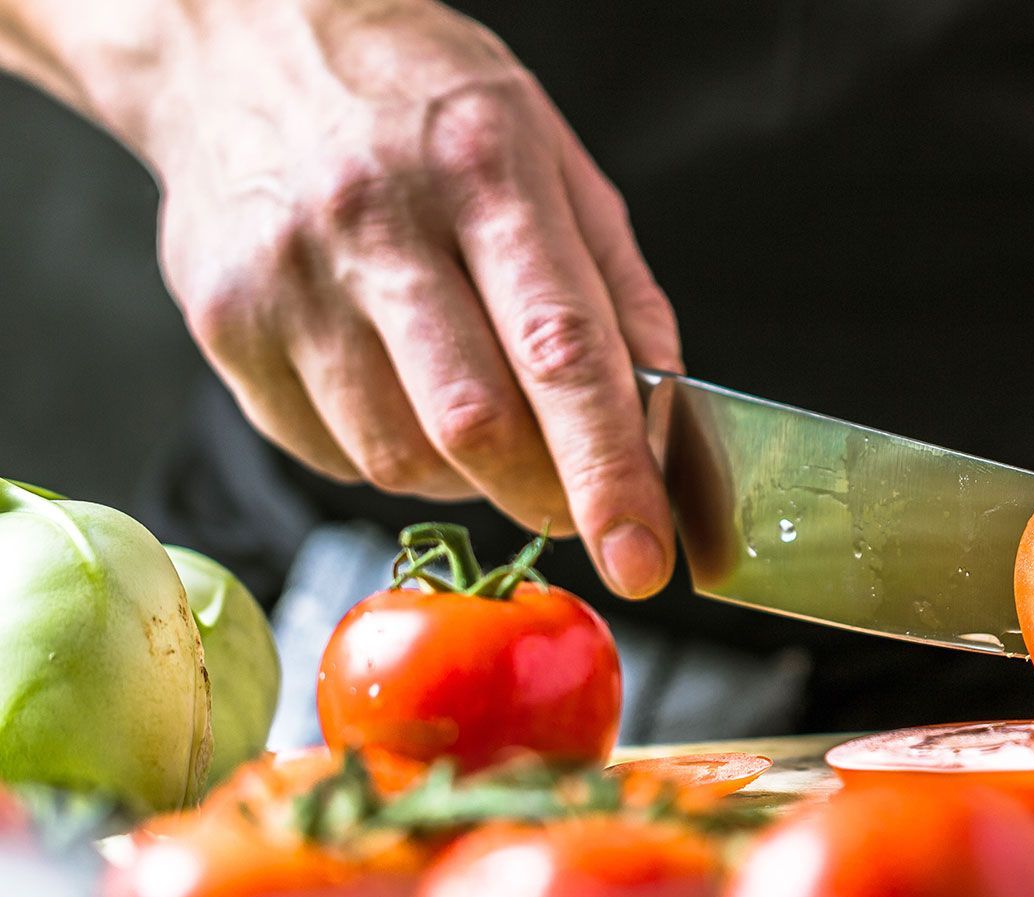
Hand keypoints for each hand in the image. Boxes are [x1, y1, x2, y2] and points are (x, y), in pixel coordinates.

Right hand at [142, 0, 678, 596]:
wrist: (240, 41)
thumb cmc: (420, 106)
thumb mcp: (553, 158)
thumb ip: (618, 293)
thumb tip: (659, 427)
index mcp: (483, 170)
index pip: (561, 354)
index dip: (608, 474)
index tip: (643, 559)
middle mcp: (375, 222)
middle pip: (473, 426)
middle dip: (545, 496)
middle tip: (574, 503)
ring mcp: (286, 279)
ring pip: (398, 459)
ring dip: (465, 475)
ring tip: (474, 408)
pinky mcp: (224, 326)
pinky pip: (331, 454)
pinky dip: (388, 454)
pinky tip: (396, 386)